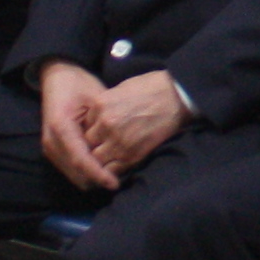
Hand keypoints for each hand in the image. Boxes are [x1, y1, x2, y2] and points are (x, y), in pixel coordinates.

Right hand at [34, 61, 113, 187]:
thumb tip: (119, 147)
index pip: (81, 160)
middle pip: (75, 173)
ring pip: (73, 175)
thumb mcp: (96, 98)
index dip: (98, 174)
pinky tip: (102, 167)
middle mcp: (51, 141)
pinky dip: (86, 172)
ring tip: (113, 174)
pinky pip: (71, 169)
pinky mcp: (53, 151)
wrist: (57, 78)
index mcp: (60, 127)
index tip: (115, 184)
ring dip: (91, 178)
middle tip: (119, 179)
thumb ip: (104, 123)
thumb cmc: (79, 84)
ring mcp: (50, 148)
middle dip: (96, 180)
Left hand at [72, 68, 189, 185]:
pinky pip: (113, 170)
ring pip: (97, 160)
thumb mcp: (120, 90)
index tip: (97, 136)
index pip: (84, 127)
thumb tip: (97, 120)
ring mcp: (118, 141)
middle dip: (93, 148)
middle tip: (100, 150)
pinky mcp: (132, 154)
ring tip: (107, 161)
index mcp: (100, 106)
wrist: (175, 97)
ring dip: (101, 161)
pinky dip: (112, 171)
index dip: (90, 133)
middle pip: (87, 144)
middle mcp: (105, 124)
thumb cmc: (151, 88)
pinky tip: (117, 167)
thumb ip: (104, 107)